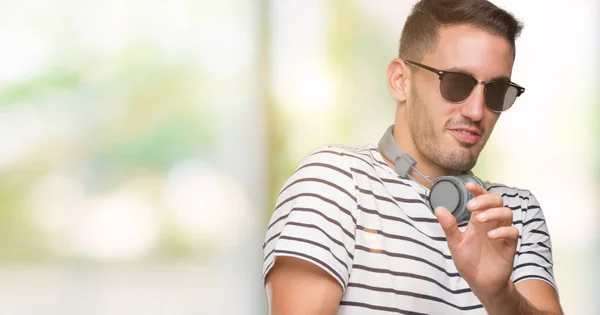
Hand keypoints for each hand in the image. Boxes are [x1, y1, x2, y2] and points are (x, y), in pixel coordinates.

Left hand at [434, 182, 518, 301]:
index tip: (468, 185)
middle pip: (497, 201)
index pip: (482, 199)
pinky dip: (503, 231)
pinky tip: (490, 236)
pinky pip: (513, 232)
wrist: (480, 283)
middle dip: (485, 199)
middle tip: (471, 206)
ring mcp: (502, 234)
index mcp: (478, 221)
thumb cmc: (469, 262)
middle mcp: (491, 224)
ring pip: (507, 213)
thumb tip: (438, 208)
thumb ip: (449, 226)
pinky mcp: (509, 246)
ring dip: (493, 213)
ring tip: (478, 219)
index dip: (478, 190)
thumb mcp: (455, 243)